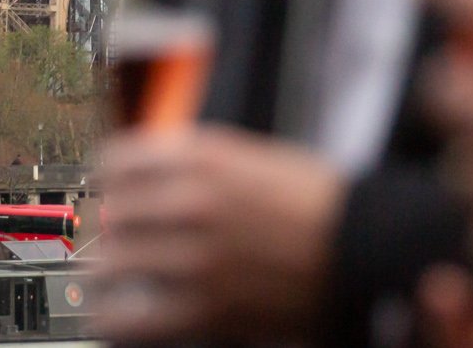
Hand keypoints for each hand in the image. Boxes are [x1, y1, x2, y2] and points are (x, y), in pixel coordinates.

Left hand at [94, 123, 348, 341]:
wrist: (364, 245)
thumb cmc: (318, 200)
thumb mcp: (255, 155)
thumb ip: (198, 159)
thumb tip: (147, 170)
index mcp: (206, 157)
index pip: (118, 160)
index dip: (109, 178)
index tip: (109, 189)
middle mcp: (194, 201)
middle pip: (112, 212)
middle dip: (111, 226)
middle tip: (118, 236)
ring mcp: (197, 257)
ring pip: (113, 263)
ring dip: (108, 270)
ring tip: (114, 275)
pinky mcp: (206, 309)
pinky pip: (129, 317)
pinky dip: (113, 316)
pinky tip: (117, 312)